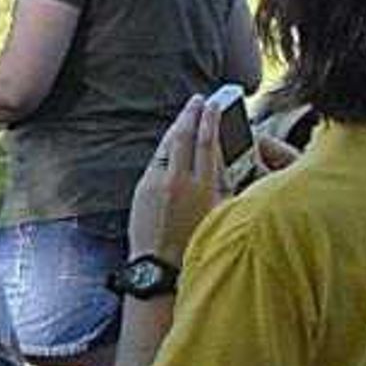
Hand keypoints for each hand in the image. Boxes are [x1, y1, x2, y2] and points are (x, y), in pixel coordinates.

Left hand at [127, 95, 224, 265]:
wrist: (161, 265)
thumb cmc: (196, 244)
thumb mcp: (221, 213)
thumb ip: (223, 185)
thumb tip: (223, 162)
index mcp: (205, 185)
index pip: (208, 141)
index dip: (210, 119)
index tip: (213, 103)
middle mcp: (179, 180)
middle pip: (184, 136)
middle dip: (190, 114)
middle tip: (197, 99)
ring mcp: (157, 183)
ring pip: (166, 146)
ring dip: (175, 128)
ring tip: (184, 115)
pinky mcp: (141, 189)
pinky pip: (155, 161)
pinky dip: (164, 149)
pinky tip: (169, 143)